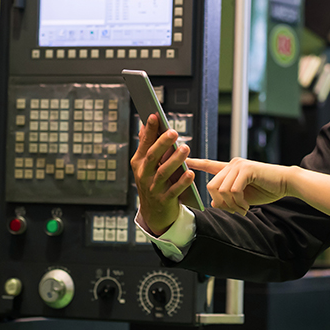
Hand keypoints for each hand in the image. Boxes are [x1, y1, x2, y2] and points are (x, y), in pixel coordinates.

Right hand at [130, 114, 193, 234]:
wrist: (154, 213)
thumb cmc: (152, 182)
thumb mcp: (146, 165)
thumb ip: (147, 145)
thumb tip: (146, 124)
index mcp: (139, 163)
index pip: (144, 144)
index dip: (149, 130)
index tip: (154, 116)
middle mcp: (143, 175)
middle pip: (152, 157)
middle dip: (162, 143)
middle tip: (173, 132)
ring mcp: (153, 189)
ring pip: (163, 173)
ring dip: (174, 160)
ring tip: (185, 148)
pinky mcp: (164, 200)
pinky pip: (174, 191)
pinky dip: (182, 182)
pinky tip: (190, 173)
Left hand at [187, 158, 291, 214]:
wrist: (285, 183)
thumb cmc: (266, 189)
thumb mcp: (243, 197)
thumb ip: (228, 198)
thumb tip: (213, 202)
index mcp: (230, 168)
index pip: (209, 164)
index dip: (196, 163)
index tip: (184, 160)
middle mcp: (232, 164)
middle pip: (212, 186)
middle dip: (221, 203)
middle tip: (235, 211)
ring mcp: (239, 165)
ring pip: (221, 189)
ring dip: (231, 204)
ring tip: (242, 209)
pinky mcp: (246, 169)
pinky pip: (233, 190)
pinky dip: (239, 202)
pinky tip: (246, 206)